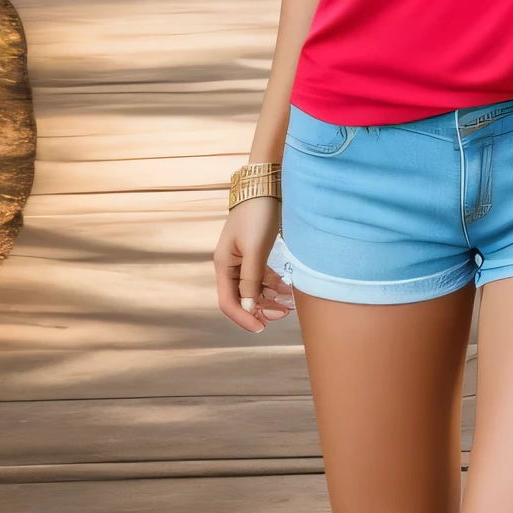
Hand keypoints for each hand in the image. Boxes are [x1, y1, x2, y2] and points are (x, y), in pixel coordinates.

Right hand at [213, 196, 291, 333]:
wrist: (266, 185)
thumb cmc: (258, 214)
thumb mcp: (255, 249)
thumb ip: (251, 280)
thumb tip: (248, 308)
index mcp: (223, 264)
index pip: (228, 301)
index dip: (243, 318)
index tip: (261, 328)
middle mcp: (230, 264)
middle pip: (242, 297)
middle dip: (260, 309)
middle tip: (282, 315)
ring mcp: (243, 259)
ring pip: (254, 288)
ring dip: (269, 299)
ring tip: (288, 306)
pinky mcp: (256, 252)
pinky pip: (262, 276)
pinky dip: (273, 285)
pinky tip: (287, 291)